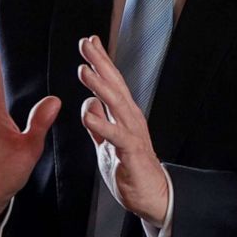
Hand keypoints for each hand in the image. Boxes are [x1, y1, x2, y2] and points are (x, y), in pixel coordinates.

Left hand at [78, 35, 168, 225]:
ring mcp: (132, 133)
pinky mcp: (131, 152)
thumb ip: (98, 122)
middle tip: (86, 43)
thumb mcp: (106, 142)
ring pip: (116, 104)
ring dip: (100, 86)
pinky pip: (115, 135)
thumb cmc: (130, 168)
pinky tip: (88, 114)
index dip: (101, 61)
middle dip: (100, 62)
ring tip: (84, 69)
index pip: (111, 82)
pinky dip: (102, 124)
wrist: (152, 196)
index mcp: (123, 114)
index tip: (90, 41)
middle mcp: (130, 118)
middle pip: (114, 84)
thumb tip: (88, 102)